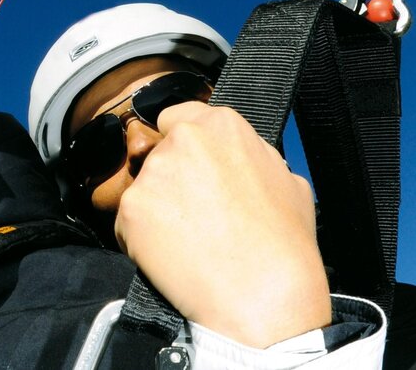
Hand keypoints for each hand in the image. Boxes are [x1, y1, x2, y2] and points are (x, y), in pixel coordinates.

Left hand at [114, 102, 330, 347]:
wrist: (263, 296)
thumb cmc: (283, 246)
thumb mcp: (289, 181)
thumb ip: (254, 155)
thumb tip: (239, 156)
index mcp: (222, 125)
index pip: (178, 118)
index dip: (182, 148)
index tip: (190, 171)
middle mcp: (182, 139)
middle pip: (158, 154)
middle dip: (169, 180)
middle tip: (194, 215)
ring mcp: (154, 173)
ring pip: (142, 189)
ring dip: (155, 211)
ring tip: (188, 242)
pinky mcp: (131, 208)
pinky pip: (127, 223)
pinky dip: (140, 241)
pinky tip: (171, 257)